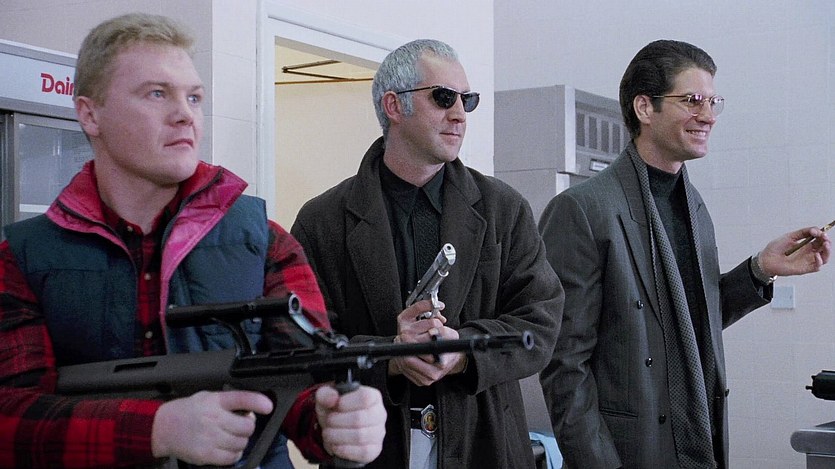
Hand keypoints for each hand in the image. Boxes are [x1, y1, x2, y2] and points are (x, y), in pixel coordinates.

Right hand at [151, 390, 272, 464]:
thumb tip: (251, 409)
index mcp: (215, 401)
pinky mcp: (206, 454)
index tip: (268, 406)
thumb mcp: (208, 397)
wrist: (163, 427)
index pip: (241, 398)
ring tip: (232, 437)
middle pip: (247, 426)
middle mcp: (213, 418)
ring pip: (242, 443)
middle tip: (241, 425)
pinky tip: (227, 448)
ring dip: (241, 441)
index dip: (257, 402)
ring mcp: (210, 438)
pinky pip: (232, 457)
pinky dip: (234, 454)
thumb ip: (228, 402)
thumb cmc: (189, 411)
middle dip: (248, 427)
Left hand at [315, 385, 384, 463]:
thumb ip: (326, 394)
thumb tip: (332, 398)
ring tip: (329, 434)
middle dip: (336, 421)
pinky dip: (344, 450)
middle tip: (328, 422)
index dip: (347, 403)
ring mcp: (379, 433)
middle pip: (359, 419)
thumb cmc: (335, 409)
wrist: (335, 428)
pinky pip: (362, 452)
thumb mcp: (326, 397)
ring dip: (337, 436)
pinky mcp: (374, 450)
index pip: (365, 397)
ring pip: (360, 437)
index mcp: (373, 396)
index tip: (335, 406)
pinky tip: (336, 445)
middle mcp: (380, 414)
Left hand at [388, 299, 467, 385]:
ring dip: (399, 353)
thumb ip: (443, 331)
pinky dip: (400, 360)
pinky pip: (404, 371)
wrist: (450, 359)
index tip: (404, 335)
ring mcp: (426, 380)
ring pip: (404, 366)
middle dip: (402, 347)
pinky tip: (403, 351)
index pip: (421, 355)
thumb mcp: (451, 335)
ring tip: (400, 342)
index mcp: (442, 363)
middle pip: (408, 362)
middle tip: (399, 337)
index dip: (411, 344)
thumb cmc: (449, 346)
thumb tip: (431, 332)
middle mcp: (434, 374)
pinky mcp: (419, 382)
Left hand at [760, 226, 831, 276]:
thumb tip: (816, 230)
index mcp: (805, 244)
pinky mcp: (805, 268)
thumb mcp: (790, 236)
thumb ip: (803, 232)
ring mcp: (807, 261)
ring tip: (825, 245)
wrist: (766, 259)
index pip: (819, 240)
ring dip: (827, 251)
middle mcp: (808, 253)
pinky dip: (819, 261)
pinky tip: (816, 255)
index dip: (823, 236)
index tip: (822, 232)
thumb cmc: (775, 248)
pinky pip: (816, 266)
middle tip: (825, 238)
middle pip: (824, 248)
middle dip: (827, 242)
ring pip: (824, 258)